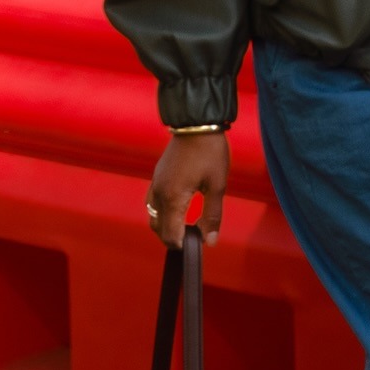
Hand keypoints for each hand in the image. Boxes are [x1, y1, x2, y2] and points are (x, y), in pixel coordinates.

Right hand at [145, 132, 228, 248]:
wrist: (197, 124)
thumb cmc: (210, 153)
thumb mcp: (217, 186)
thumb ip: (212, 216)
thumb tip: (210, 241)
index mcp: (173, 198)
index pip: (170, 234)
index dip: (182, 245)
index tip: (197, 244)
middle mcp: (159, 193)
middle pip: (157, 228)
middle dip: (172, 238)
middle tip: (193, 238)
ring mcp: (155, 183)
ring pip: (152, 216)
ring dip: (165, 226)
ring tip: (186, 226)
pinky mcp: (157, 176)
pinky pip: (152, 202)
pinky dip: (162, 212)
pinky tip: (178, 210)